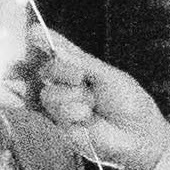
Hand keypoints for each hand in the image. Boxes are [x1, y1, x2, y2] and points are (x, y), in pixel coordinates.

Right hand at [22, 29, 169, 169]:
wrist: (137, 136)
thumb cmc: (129, 103)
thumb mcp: (108, 75)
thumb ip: (81, 62)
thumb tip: (57, 49)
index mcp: (80, 67)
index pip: (57, 50)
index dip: (42, 40)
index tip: (33, 33)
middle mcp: (67, 83)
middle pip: (46, 69)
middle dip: (60, 70)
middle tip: (79, 77)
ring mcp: (62, 104)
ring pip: (47, 92)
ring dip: (71, 97)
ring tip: (91, 107)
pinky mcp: (59, 124)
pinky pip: (52, 112)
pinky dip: (69, 112)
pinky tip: (85, 117)